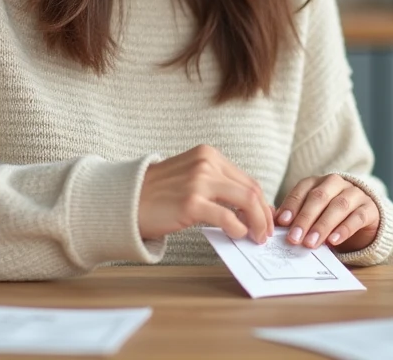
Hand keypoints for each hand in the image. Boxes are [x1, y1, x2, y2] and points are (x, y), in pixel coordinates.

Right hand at [138, 145, 273, 243]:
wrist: (126, 200)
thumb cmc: (159, 194)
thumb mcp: (191, 178)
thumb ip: (217, 186)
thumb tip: (249, 207)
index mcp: (208, 155)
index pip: (247, 180)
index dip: (262, 202)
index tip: (266, 219)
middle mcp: (206, 163)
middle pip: (251, 190)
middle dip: (264, 214)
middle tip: (266, 233)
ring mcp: (199, 181)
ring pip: (246, 201)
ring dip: (257, 223)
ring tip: (257, 238)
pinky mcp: (191, 202)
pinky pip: (227, 217)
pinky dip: (238, 228)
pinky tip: (237, 235)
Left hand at [276, 174, 378, 252]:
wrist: (365, 218)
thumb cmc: (331, 216)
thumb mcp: (312, 215)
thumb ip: (294, 216)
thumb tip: (272, 220)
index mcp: (319, 182)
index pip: (303, 189)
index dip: (292, 205)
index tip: (282, 222)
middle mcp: (337, 183)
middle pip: (319, 196)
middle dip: (305, 218)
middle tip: (294, 238)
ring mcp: (355, 194)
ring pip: (339, 205)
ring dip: (323, 225)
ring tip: (311, 243)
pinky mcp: (370, 209)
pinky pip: (357, 217)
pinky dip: (344, 229)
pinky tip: (333, 241)